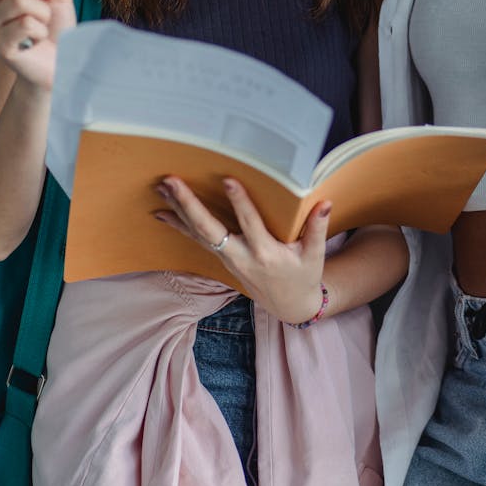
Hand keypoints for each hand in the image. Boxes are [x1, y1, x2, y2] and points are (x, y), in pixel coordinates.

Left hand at [153, 175, 331, 322]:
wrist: (289, 306)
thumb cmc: (303, 277)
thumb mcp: (314, 256)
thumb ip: (317, 228)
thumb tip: (324, 203)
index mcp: (266, 254)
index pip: (250, 224)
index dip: (240, 202)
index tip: (228, 180)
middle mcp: (241, 256)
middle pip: (209, 230)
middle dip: (189, 204)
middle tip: (172, 181)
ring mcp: (228, 259)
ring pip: (197, 233)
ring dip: (178, 209)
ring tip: (161, 186)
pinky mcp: (222, 259)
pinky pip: (197, 239)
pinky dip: (178, 224)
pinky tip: (161, 211)